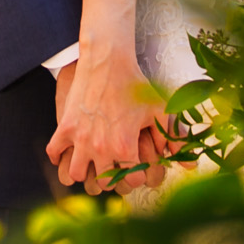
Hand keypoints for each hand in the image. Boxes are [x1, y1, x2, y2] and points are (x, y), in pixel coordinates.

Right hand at [45, 51, 169, 196]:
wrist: (108, 60)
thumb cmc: (135, 84)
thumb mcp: (159, 109)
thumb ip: (173, 138)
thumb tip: (190, 164)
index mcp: (125, 147)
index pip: (132, 181)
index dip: (137, 176)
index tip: (136, 167)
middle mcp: (101, 147)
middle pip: (104, 183)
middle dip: (111, 177)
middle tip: (115, 166)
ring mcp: (80, 138)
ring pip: (77, 174)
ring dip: (85, 171)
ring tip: (92, 162)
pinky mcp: (64, 127)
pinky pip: (54, 153)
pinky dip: (59, 156)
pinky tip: (68, 151)